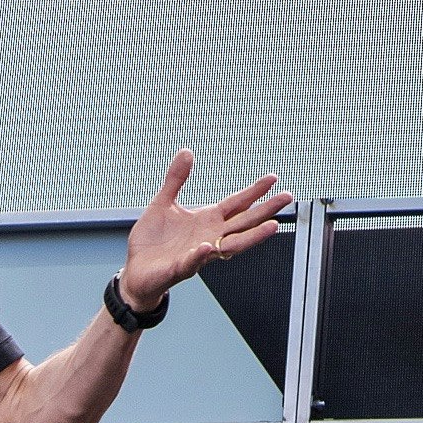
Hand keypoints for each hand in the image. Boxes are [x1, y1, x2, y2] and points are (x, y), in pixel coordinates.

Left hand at [117, 150, 290, 312]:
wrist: (135, 271)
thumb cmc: (153, 241)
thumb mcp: (163, 202)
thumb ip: (176, 179)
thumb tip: (186, 152)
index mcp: (206, 220)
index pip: (236, 204)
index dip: (254, 192)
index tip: (273, 179)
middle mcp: (209, 237)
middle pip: (243, 223)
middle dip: (265, 211)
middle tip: (287, 198)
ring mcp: (197, 254)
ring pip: (230, 246)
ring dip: (251, 237)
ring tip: (271, 227)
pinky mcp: (178, 268)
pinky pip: (192, 262)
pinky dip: (200, 255)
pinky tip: (207, 246)